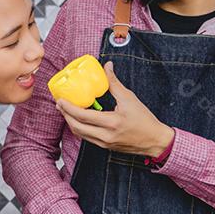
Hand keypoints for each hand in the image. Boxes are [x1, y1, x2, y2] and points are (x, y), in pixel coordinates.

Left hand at [56, 61, 174, 157]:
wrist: (154, 140)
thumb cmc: (144, 119)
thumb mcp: (129, 98)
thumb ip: (114, 83)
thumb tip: (107, 67)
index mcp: (112, 122)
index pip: (84, 116)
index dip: (69, 108)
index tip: (61, 100)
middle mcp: (105, 135)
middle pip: (77, 127)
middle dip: (66, 115)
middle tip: (60, 104)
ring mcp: (104, 143)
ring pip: (80, 134)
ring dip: (71, 122)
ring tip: (66, 110)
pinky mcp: (105, 147)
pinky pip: (87, 137)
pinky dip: (79, 128)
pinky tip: (78, 119)